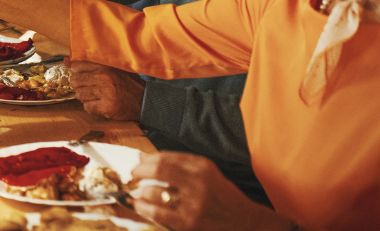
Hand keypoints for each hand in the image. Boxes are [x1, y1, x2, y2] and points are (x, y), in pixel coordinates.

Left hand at [68, 60, 145, 120]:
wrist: (145, 101)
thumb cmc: (126, 84)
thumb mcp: (112, 68)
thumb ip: (90, 64)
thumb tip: (66, 60)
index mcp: (105, 66)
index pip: (76, 66)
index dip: (77, 72)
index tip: (82, 75)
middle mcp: (104, 77)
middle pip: (74, 81)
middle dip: (80, 86)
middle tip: (91, 88)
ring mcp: (105, 92)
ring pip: (79, 95)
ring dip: (86, 97)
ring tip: (97, 96)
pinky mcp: (107, 106)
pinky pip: (87, 107)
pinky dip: (92, 107)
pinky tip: (101, 104)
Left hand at [129, 152, 291, 230]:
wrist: (246, 223)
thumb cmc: (222, 196)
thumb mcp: (206, 173)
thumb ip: (177, 163)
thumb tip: (142, 156)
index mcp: (203, 167)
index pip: (165, 157)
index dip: (146, 159)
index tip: (138, 163)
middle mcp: (199, 182)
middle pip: (157, 170)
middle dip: (138, 171)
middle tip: (133, 175)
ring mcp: (194, 204)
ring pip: (153, 191)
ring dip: (142, 191)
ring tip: (141, 193)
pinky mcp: (189, 222)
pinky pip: (157, 212)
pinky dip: (143, 207)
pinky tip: (138, 204)